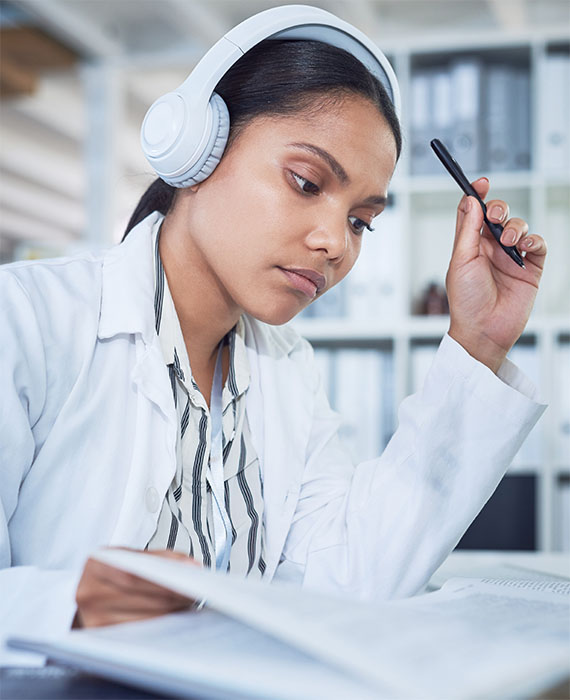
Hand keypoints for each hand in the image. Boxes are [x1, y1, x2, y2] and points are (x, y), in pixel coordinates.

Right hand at [74, 548, 197, 627]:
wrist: (86, 592)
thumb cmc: (112, 572)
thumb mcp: (129, 555)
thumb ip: (160, 558)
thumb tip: (193, 567)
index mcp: (95, 564)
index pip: (133, 575)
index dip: (163, 578)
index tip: (190, 576)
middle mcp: (89, 593)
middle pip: (141, 598)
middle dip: (174, 595)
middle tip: (198, 591)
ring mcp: (92, 618)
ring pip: (143, 618)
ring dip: (171, 611)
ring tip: (189, 602)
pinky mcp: (102, 637)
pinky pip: (139, 632)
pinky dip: (160, 624)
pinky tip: (174, 616)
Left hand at [446, 177, 546, 372]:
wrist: (484, 330)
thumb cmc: (466, 300)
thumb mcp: (460, 261)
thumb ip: (468, 230)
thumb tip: (472, 201)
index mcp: (470, 245)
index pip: (474, 214)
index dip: (478, 196)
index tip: (481, 182)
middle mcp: (491, 248)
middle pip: (498, 215)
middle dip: (499, 208)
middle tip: (495, 215)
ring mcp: (511, 257)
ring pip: (518, 226)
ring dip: (515, 227)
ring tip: (507, 241)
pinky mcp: (530, 268)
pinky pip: (537, 245)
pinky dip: (533, 240)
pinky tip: (524, 246)